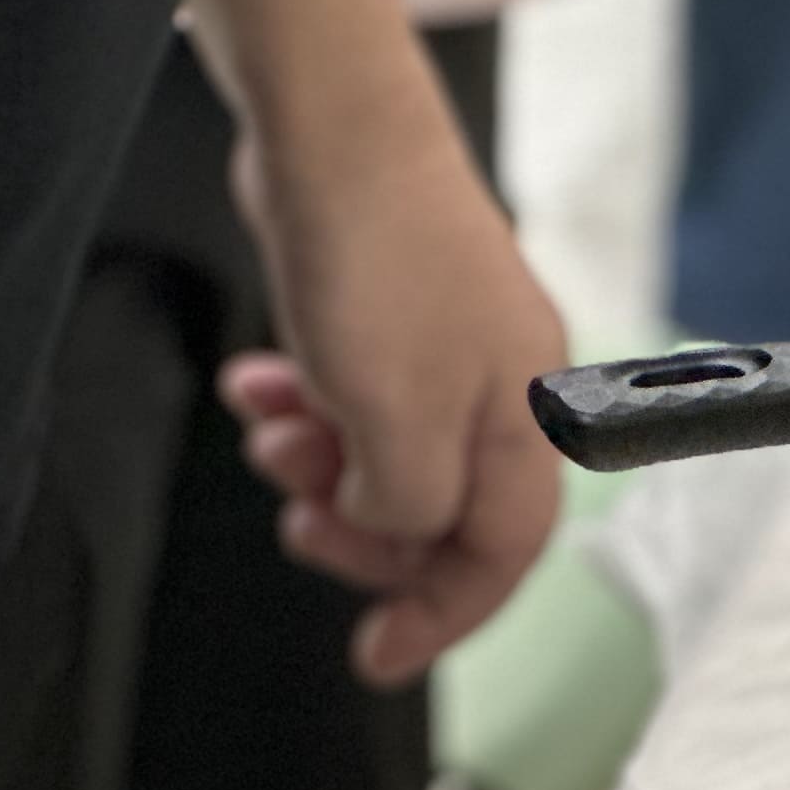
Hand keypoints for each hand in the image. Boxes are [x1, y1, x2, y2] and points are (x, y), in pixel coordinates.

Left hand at [228, 126, 566, 685]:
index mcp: (528, 419)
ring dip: (319, 465)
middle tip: (299, 526)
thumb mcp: (398, 422)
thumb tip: (390, 527)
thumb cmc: (382, 262)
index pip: (506, 552)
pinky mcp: (394, 310)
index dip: (444, 614)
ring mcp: (447, 345)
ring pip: (388, 453)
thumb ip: (409, 508)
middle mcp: (500, 386)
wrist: (338, 132)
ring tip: (269, 432)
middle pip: (444, 510)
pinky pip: (353, 394)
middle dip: (362, 531)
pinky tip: (261, 381)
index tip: (377, 656)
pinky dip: (305, 405)